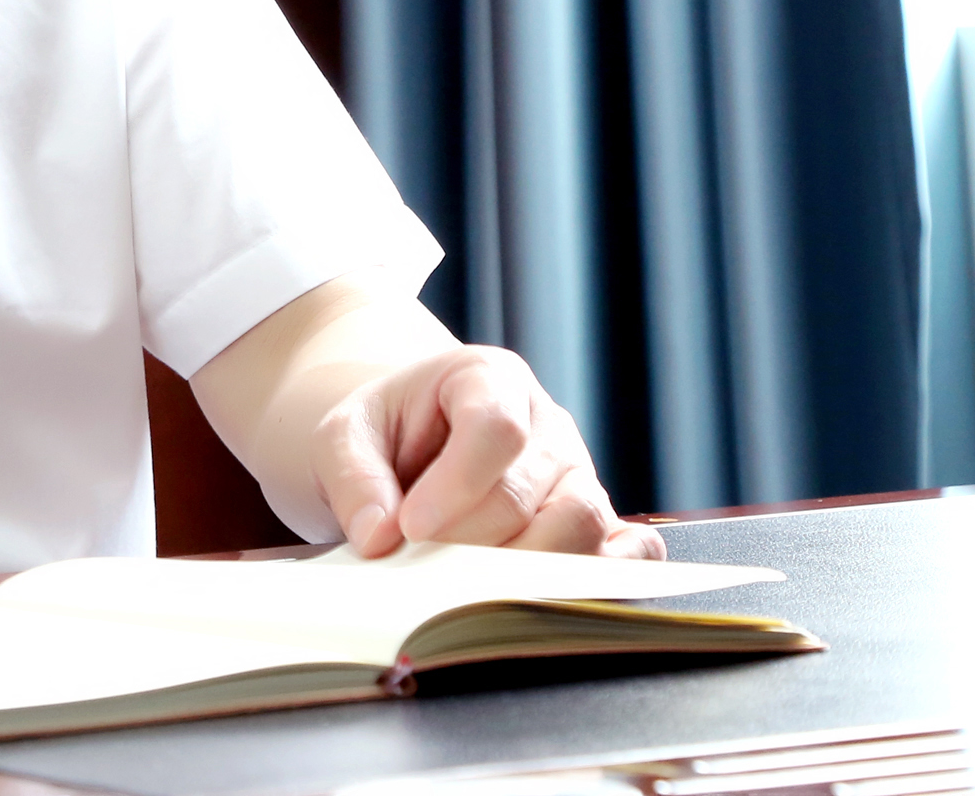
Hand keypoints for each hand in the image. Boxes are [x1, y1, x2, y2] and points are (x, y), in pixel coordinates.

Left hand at [313, 345, 664, 559]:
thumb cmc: (381, 434)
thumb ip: (355, 480)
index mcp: (488, 378)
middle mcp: (547, 425)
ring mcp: (579, 475)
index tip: (410, 528)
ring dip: (522, 569)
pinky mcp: (598, 523)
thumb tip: (379, 539)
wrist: (407, 444)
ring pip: (582, 527)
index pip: (495, 429)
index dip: (457, 486)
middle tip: (423, 566)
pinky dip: (602, 580)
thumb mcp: (343, 437)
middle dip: (475, 541)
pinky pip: (631, 553)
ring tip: (462, 588)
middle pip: (537, 491)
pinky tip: (547, 596)